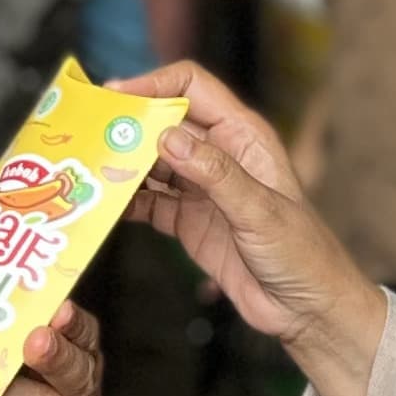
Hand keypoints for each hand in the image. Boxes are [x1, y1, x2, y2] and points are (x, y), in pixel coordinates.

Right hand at [117, 62, 384, 383]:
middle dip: (126, 126)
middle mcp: (218, 155)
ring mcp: (201, 188)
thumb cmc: (302, 254)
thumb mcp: (259, 211)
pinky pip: (148, 201)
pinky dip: (125, 201)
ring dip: (120, 164)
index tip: (115, 96)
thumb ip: (214, 174)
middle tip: (87, 134)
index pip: (191, 88)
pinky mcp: (188, 220)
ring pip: (150, 162)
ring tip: (87, 169)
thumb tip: (167, 137)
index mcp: (243, 137)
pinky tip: (103, 205)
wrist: (308, 310)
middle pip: (162, 122)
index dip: (153, 85)